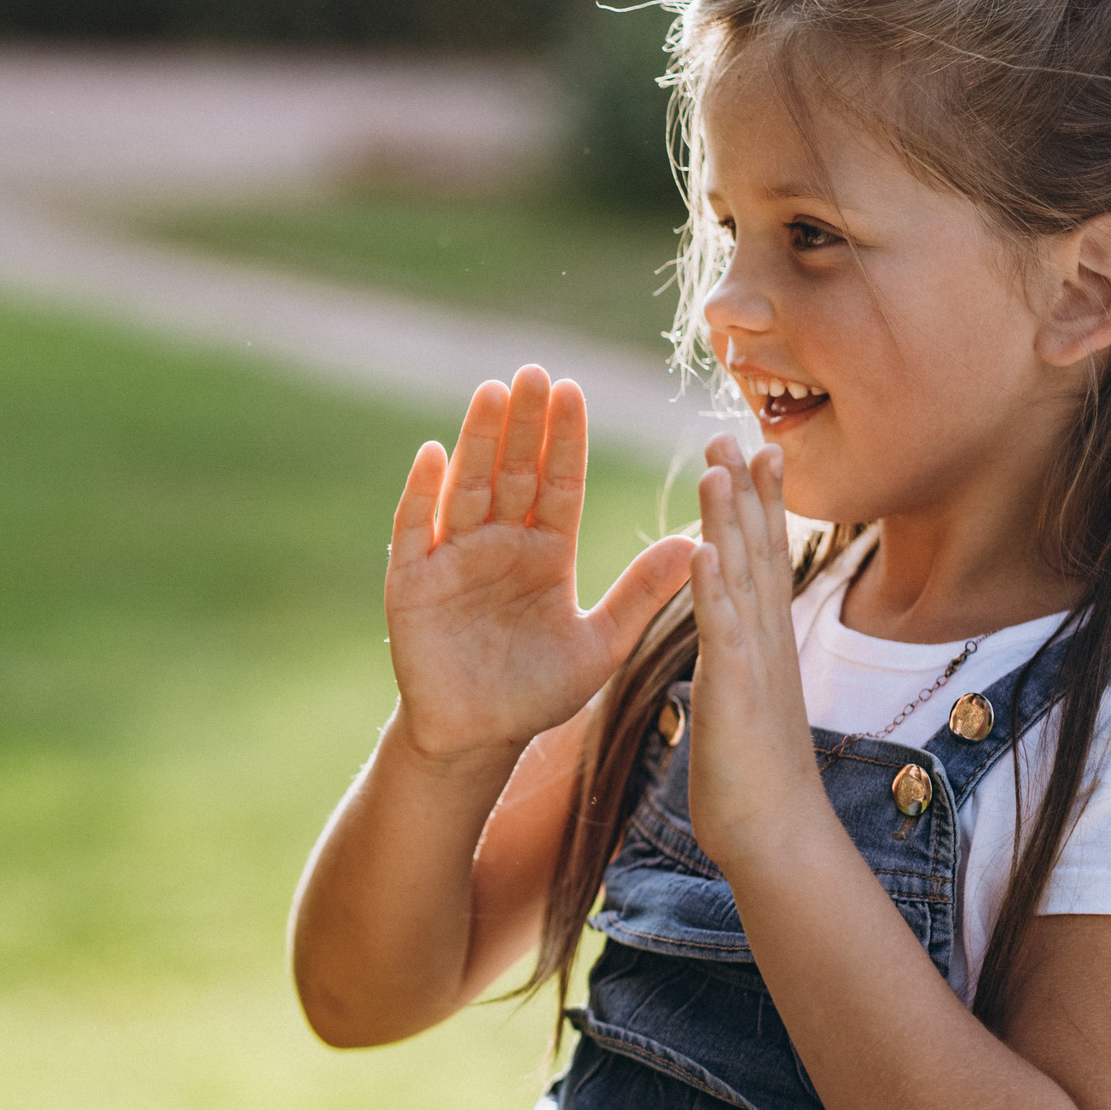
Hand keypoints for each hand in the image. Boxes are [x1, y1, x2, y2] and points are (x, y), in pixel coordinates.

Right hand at [386, 367, 694, 762]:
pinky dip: (420, 491)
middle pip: (513, 471)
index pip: (558, 483)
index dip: (566, 439)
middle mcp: (498, 543)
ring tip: (493, 392)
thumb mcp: (600, 643)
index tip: (576, 390)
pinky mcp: (412, 581)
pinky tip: (432, 454)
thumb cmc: (537, 692)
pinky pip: (414, 527)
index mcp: (544, 551)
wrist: (478, 738)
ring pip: (467, 486)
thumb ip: (641, 593)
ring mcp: (452, 557)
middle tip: (537, 371)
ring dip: (479, 440)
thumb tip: (697, 542)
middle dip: (526, 423)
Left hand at [687, 434, 826, 867]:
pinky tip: (702, 550)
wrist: (774, 834)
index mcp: (762, 640)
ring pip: (743, 578)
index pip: (761, 557)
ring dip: (731, 521)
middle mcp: (766, 641)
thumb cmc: (751, 775)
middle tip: (739, 432)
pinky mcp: (735, 692)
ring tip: (719, 467)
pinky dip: (713, 589)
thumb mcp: (742, 700)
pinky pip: (723, 632)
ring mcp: (755, 663)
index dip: (759, 502)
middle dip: (749, 492)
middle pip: (759, 551)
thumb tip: (730, 641)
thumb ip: (738, 662)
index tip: (756, 448)